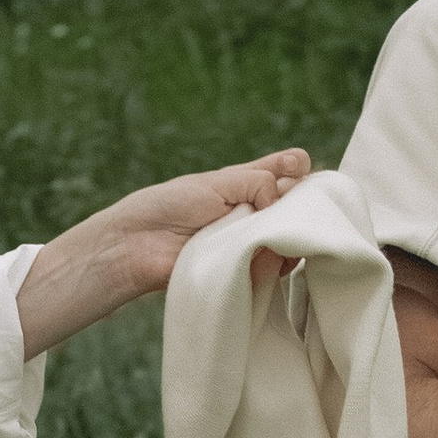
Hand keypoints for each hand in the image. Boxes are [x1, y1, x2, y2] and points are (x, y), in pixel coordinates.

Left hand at [16, 150, 311, 353]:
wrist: (138, 248)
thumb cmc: (168, 207)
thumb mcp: (216, 183)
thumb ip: (257, 182)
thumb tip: (287, 195)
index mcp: (242, 185)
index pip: (283, 171)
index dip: (295, 167)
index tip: (298, 165)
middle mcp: (251, 213)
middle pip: (293, 204)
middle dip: (300, 198)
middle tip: (292, 196)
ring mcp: (250, 243)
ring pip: (289, 236)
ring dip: (290, 228)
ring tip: (276, 225)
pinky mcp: (246, 272)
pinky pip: (275, 265)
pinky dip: (278, 257)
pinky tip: (274, 250)